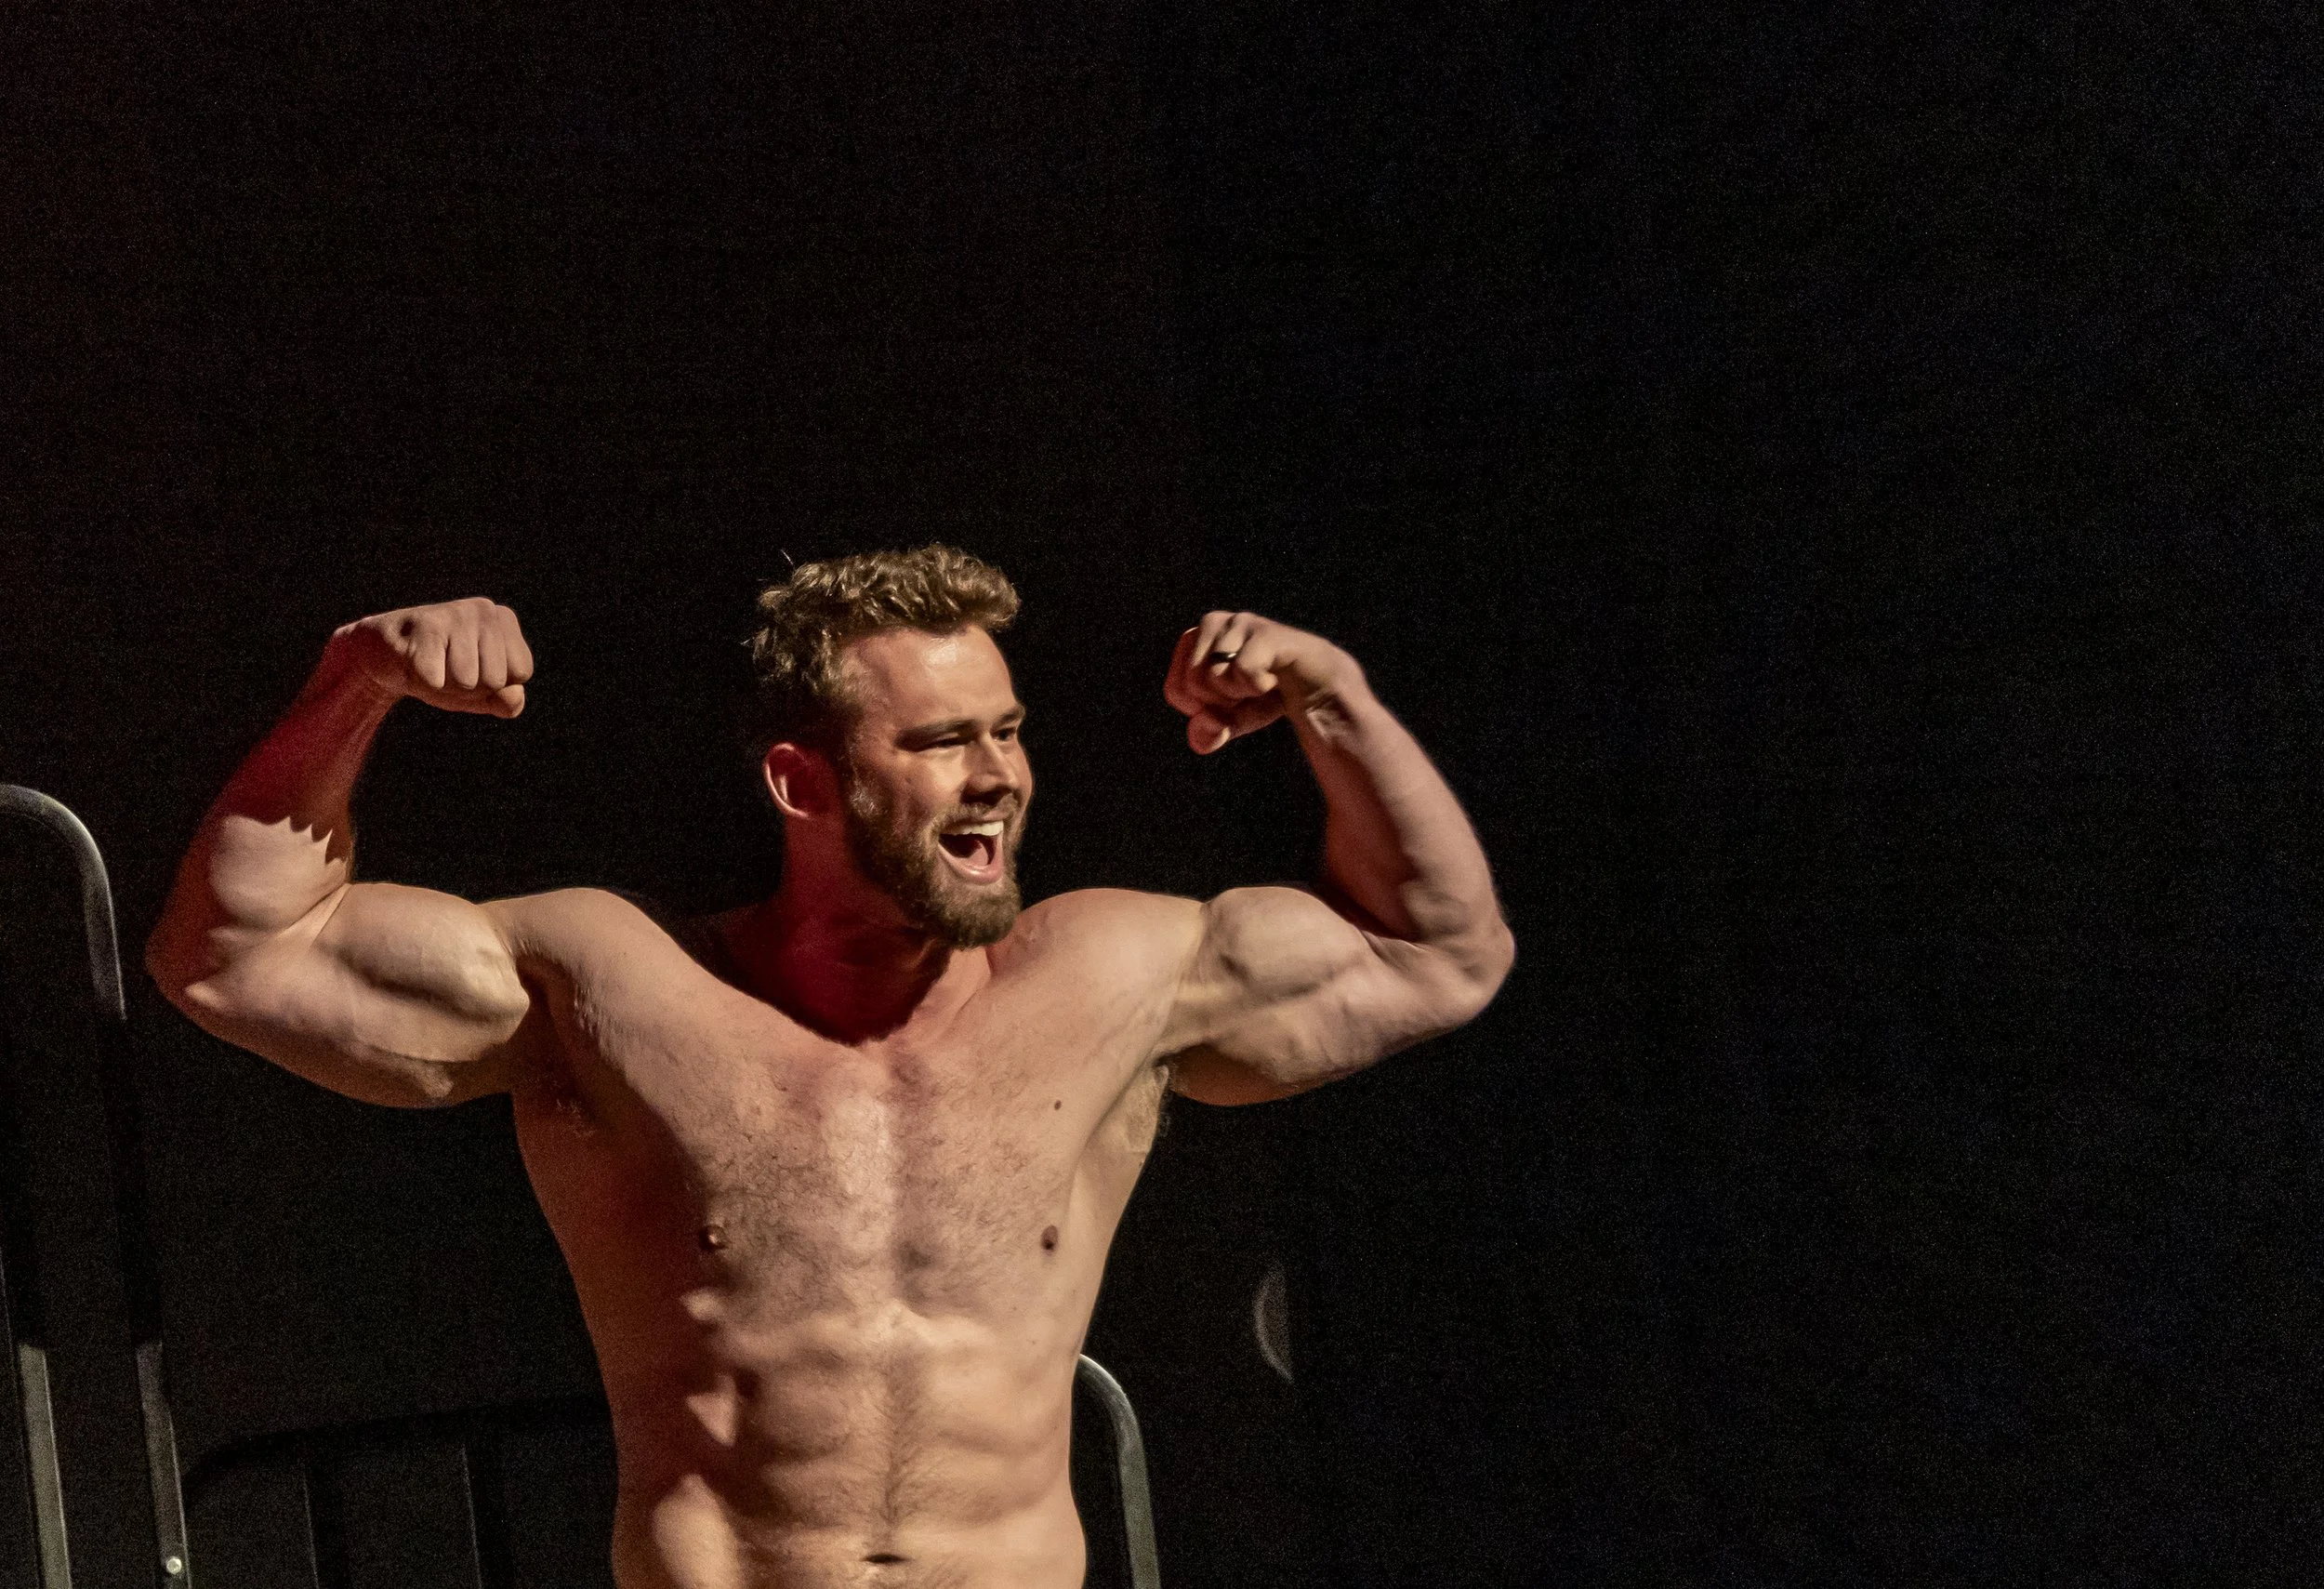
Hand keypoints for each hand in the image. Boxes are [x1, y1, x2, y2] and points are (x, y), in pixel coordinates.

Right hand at [332, 598, 533, 717]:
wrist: (383, 657)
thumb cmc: (440, 672)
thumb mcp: (480, 693)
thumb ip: (507, 701)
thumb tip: (514, 697)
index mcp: (504, 620)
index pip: (521, 673)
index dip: (493, 685)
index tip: (471, 669)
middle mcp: (485, 609)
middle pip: (496, 680)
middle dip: (470, 687)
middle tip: (446, 667)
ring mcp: (456, 613)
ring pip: (469, 681)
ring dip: (446, 685)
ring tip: (432, 664)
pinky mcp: (425, 626)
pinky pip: (438, 680)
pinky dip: (424, 682)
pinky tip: (414, 662)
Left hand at [1164, 611, 1347, 754]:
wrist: (1315, 687)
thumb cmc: (1265, 698)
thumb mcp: (1230, 721)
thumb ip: (1209, 732)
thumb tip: (1206, 725)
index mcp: (1193, 640)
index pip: (1176, 690)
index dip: (1203, 710)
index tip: (1228, 701)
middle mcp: (1212, 624)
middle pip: (1192, 684)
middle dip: (1221, 702)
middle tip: (1247, 692)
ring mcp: (1239, 623)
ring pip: (1214, 677)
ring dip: (1241, 694)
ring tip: (1261, 683)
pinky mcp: (1265, 632)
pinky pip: (1242, 670)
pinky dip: (1258, 686)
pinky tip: (1274, 679)